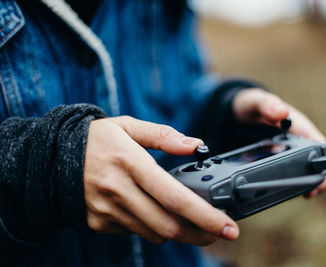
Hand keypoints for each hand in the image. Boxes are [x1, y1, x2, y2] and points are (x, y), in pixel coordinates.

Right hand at [84, 116, 238, 244]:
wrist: (52, 157)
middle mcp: (118, 190)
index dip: (206, 216)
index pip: (175, 197)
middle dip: (200, 233)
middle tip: (219, 231)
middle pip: (169, 226)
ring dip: (178, 231)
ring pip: (154, 233)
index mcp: (130, 162)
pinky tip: (155, 212)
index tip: (229, 226)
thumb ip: (164, 135)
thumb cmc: (96, 138)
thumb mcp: (128, 126)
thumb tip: (196, 144)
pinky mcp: (99, 223)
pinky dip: (152, 227)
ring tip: (192, 221)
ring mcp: (106, 210)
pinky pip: (135, 232)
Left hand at [232, 88, 325, 196]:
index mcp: (300, 127)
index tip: (320, 183)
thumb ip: (267, 105)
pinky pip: (287, 172)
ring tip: (292, 194)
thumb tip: (282, 112)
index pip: (324, 149)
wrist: (236, 110)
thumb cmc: (251, 104)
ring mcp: (288, 150)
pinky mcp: (276, 157)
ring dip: (303, 182)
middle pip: (318, 163)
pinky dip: (286, 181)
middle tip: (307, 194)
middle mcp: (298, 140)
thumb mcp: (255, 103)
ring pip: (304, 170)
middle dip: (317, 180)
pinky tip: (277, 190)